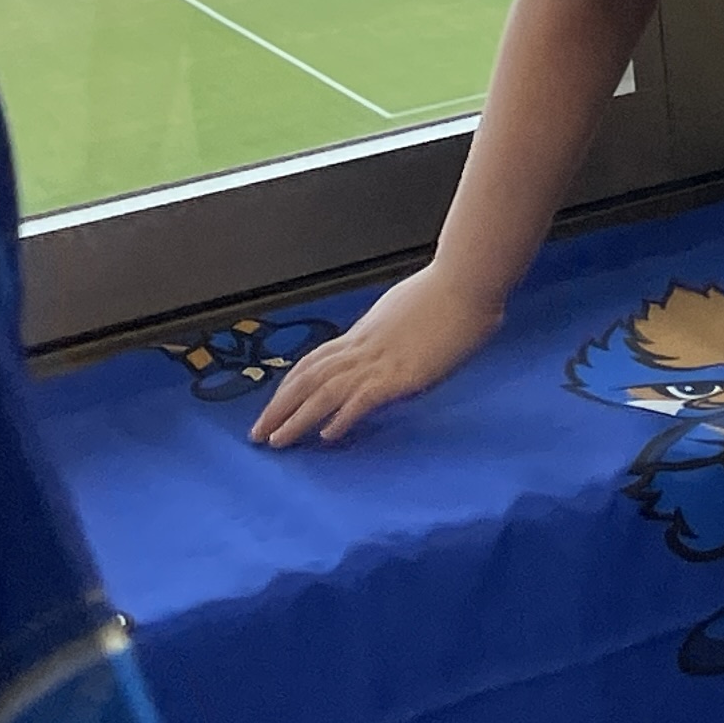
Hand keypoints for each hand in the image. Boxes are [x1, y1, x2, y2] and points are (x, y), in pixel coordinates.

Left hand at [248, 266, 505, 447]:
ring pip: (324, 391)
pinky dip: (341, 417)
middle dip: (279, 407)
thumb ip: (393, 330)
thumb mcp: (408, 309)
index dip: (289, 385)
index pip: (315, 361)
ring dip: (297, 417)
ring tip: (277, 441)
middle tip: (256, 434)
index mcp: (365, 332)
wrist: (466, 280)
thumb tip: (394, 343)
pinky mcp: (400, 374)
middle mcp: (364, 346)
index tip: (273, 405)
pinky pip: (361, 399)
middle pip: (308, 378)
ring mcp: (380, 360)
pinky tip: (328, 435)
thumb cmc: (449, 290)